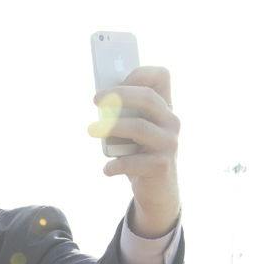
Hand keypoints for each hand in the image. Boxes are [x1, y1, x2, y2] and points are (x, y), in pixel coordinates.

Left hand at [88, 65, 180, 236]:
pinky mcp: (162, 165)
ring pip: (139, 127)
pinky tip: (107, 169)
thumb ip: (122, 113)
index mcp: (164, 107)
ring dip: (111, 127)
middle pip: (148, 98)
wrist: (156, 190)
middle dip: (119, 96)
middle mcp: (171, 121)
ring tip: (91, 130)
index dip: (139, 74)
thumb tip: (100, 100)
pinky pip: (134, 161)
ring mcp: (169, 143)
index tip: (114, 82)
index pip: (161, 76)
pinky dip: (116, 164)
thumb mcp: (132, 129)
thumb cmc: (138, 153)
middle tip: (95, 100)